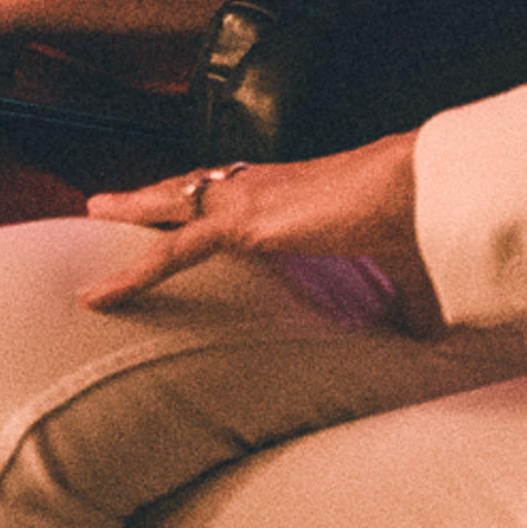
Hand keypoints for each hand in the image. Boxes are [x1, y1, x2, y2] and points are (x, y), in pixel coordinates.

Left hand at [80, 135, 443, 326]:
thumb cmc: (421, 221)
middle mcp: (268, 185)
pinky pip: (173, 251)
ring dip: (133, 212)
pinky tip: (99, 295)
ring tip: (96, 213)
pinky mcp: (243, 221)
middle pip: (196, 186)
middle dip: (156, 194)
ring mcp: (252, 197)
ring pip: (173, 205)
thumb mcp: (407, 271)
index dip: (213, 198)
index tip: (192, 206)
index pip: (243, 192)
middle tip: (115, 201)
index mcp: (300, 193)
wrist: (424, 191)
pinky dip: (133, 274)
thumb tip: (430, 341)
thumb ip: (405, 304)